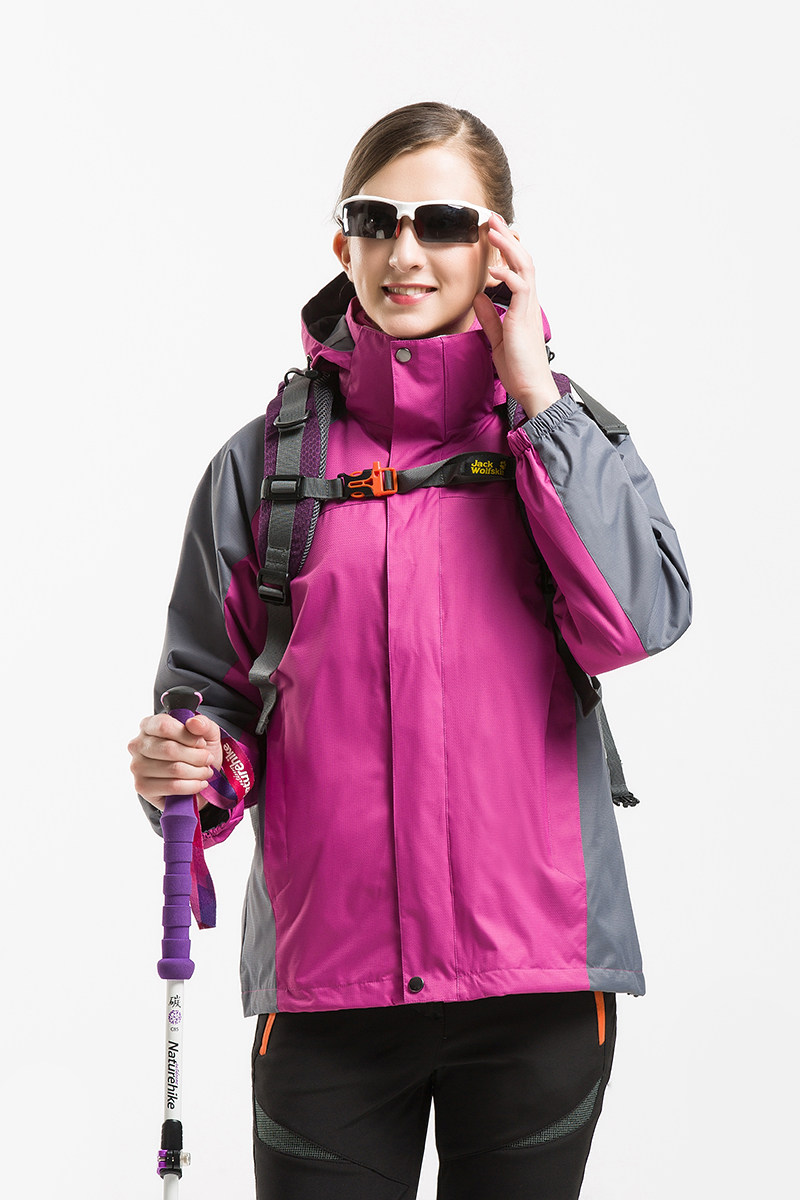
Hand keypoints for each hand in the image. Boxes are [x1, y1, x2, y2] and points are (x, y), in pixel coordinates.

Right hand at [128, 712, 222, 810]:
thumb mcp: (206, 733)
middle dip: (196, 756)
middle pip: (169, 749)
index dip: (187, 736)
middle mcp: (138, 745)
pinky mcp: (142, 787)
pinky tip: (200, 783)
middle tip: (208, 759)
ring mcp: (137, 767)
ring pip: (174, 769)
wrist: (196, 778)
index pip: (164, 726)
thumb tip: (194, 723)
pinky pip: (172, 787)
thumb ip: (203, 724)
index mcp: (148, 725)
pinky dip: (192, 786)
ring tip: (206, 772)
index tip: (202, 743)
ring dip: (197, 772)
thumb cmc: (195, 751)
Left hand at [473, 214, 560, 418]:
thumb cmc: (519, 367)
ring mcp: (528, 308)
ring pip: (524, 267)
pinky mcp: (523, 318)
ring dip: (509, 248)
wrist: (531, 388)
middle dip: (507, 238)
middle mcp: (528, 302)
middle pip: (522, 260)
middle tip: (492, 219)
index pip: (516, 269)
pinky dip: (507, 275)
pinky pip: (519, 288)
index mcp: (522, 306)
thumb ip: (488, 317)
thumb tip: (478, 297)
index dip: (506, 250)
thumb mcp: (497, 337)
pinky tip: (494, 269)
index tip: (492, 234)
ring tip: (494, 231)